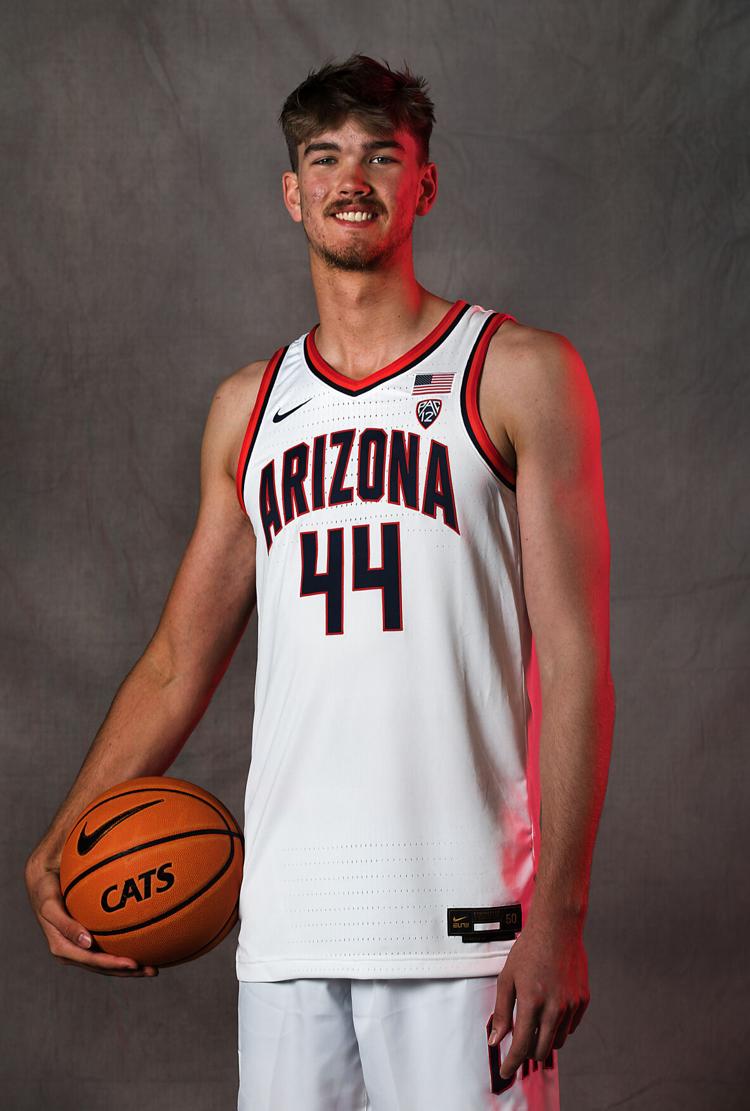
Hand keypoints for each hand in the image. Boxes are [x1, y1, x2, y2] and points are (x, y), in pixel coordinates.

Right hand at [24, 855, 158, 976]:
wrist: (43, 882)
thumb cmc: (46, 893)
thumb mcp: (51, 908)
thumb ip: (67, 926)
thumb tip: (87, 943)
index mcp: (62, 949)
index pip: (93, 961)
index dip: (114, 964)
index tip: (134, 964)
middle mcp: (73, 952)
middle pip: (104, 967)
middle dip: (128, 971)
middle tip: (153, 971)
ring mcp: (80, 947)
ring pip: (108, 961)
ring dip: (129, 966)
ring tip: (153, 967)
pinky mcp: (87, 938)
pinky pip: (108, 947)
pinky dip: (124, 950)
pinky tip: (143, 946)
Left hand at [488, 914, 589, 1078]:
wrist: (558, 928)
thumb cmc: (529, 950)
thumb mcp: (507, 978)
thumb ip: (502, 1011)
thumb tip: (496, 1040)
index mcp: (532, 1002)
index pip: (521, 1045)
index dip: (512, 1062)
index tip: (507, 1071)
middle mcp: (555, 1007)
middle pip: (542, 1050)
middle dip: (529, 1053)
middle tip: (519, 1046)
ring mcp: (572, 1005)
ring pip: (558, 1040)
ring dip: (544, 1040)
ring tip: (534, 1024)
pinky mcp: (583, 1000)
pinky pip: (570, 1026)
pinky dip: (559, 1026)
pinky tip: (550, 1011)